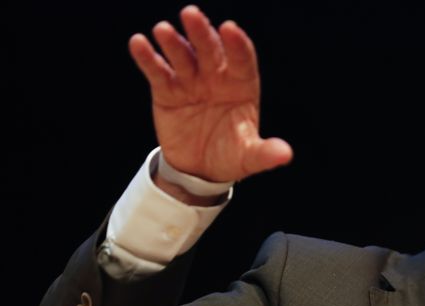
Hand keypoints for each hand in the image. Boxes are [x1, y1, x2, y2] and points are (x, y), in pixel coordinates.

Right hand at [129, 5, 291, 182]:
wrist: (201, 169)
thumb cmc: (230, 156)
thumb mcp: (249, 157)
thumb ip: (264, 152)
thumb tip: (284, 155)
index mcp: (242, 86)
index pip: (242, 60)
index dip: (236, 44)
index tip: (230, 29)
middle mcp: (217, 78)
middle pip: (210, 50)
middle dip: (202, 32)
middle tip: (191, 14)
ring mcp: (191, 81)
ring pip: (183, 56)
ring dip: (173, 42)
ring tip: (163, 30)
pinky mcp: (167, 90)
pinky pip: (158, 71)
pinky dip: (148, 57)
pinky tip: (139, 43)